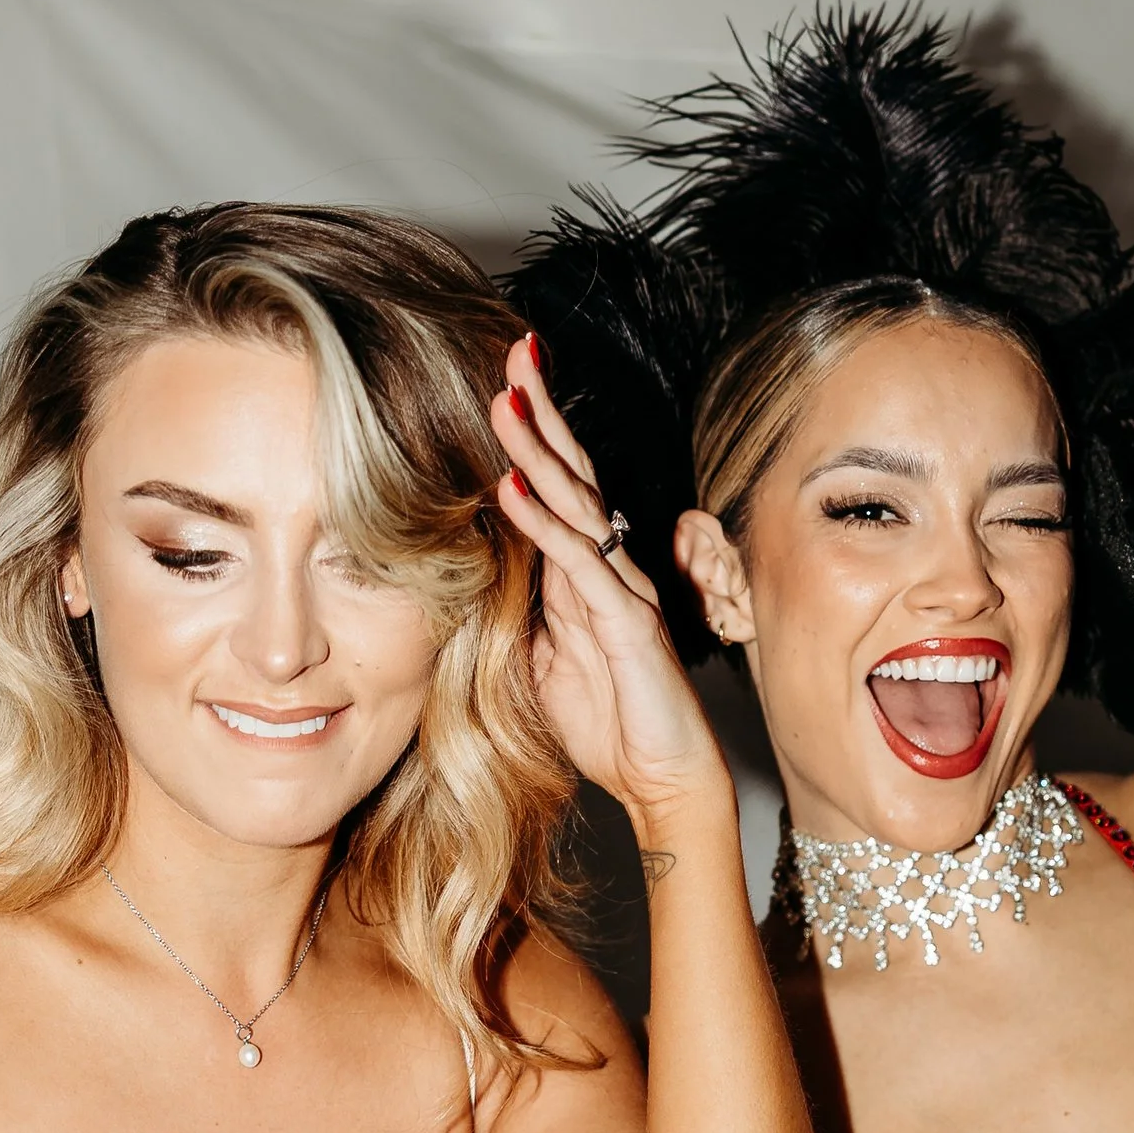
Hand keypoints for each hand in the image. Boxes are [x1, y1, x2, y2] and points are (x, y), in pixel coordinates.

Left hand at [491, 332, 729, 830]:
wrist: (662, 780)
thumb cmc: (609, 722)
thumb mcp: (541, 660)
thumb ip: (518, 612)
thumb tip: (471, 580)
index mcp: (583, 572)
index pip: (558, 486)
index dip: (536, 432)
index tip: (505, 380)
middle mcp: (607, 567)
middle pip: (574, 473)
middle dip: (544, 411)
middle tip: (516, 352)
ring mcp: (620, 589)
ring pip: (577, 505)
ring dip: (538, 452)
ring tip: (503, 402)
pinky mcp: (628, 623)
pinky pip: (581, 565)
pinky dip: (545, 526)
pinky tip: (513, 492)